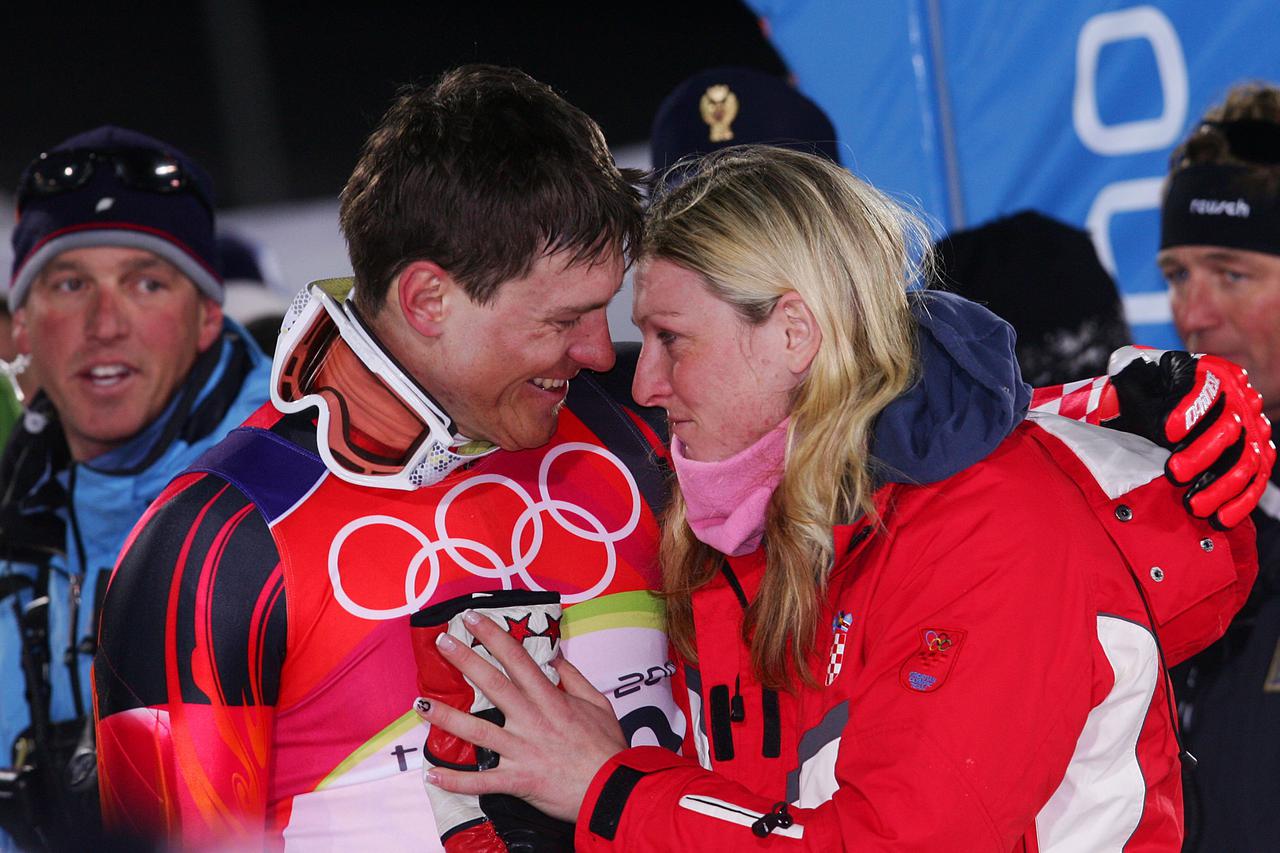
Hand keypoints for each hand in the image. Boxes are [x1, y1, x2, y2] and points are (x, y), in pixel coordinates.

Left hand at [416, 609, 628, 822]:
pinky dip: (455, 780)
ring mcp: (521, 750)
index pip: (517, 659)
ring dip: (447, 717)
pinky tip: (431, 773)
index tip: (472, 619)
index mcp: (551, 700)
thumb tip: (554, 657)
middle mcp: (532, 720)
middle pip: (493, 684)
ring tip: (421, 704)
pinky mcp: (517, 779)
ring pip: (477, 731)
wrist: (613, 790)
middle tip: (442, 642)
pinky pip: (481, 781)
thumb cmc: (607, 747)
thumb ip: (574, 679)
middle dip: (465, 660)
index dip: (493, 636)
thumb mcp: (598, 704)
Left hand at [1104, 347, 1274, 528]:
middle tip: (1173, 473)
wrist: (1154, 410)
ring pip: (1246, 461)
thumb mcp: (1134, 375)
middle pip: (1229, 428)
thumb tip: (1121, 370)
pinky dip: (1240, 503)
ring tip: (1192, 505)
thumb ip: (1128, 371)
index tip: (1167, 432)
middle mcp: (1239, 398)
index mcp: (1210, 372)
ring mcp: (1252, 429)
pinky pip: (1256, 482)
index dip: (1191, 410)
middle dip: (1201, 455)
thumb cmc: (1143, 392)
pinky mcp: (1256, 457)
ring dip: (1220, 487)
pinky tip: (1218, 519)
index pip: (1208, 388)